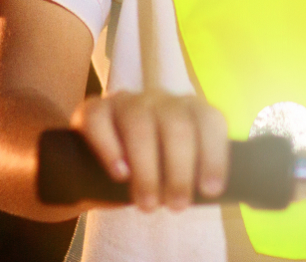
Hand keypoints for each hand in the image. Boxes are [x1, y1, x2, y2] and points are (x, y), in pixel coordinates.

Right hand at [71, 91, 229, 211]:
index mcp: (189, 110)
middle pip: (176, 125)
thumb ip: (194, 176)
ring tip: (148, 204)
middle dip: (179, 169)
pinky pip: (99, 120)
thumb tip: (210, 193)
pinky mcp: (92, 109)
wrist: (99, 171)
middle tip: (176, 205)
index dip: (213, 155)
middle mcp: (160, 100)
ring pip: (139, 124)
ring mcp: (125, 101)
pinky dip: (109, 148)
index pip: (209, 121)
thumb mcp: (176, 173)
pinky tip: (120, 175)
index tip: (210, 190)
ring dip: (147, 168)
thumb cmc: (151, 173)